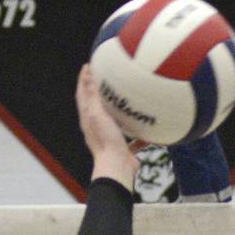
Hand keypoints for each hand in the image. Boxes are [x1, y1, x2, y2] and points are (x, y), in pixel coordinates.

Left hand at [76, 64, 139, 189]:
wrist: (118, 168)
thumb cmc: (106, 141)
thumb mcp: (97, 114)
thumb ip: (94, 96)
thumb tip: (89, 76)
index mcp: (88, 120)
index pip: (83, 95)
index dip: (84, 80)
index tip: (88, 66)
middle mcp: (98, 129)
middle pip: (97, 107)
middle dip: (101, 92)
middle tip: (107, 78)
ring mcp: (111, 139)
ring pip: (115, 123)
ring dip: (121, 113)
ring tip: (129, 100)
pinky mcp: (124, 150)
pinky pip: (134, 140)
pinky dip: (141, 135)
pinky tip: (151, 128)